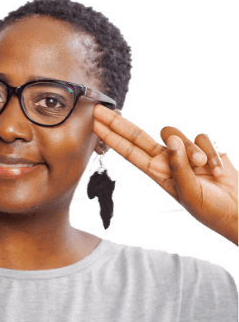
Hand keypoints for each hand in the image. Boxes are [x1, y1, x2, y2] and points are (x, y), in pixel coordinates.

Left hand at [93, 105, 238, 244]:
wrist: (238, 211)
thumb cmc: (211, 209)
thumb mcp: (189, 193)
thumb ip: (178, 167)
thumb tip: (169, 141)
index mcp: (158, 173)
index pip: (129, 151)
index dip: (112, 138)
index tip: (96, 126)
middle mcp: (167, 161)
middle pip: (138, 136)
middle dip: (119, 123)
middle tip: (99, 110)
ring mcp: (185, 154)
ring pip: (177, 135)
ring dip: (191, 150)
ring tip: (203, 168)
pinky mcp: (203, 148)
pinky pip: (201, 137)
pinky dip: (210, 152)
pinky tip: (217, 169)